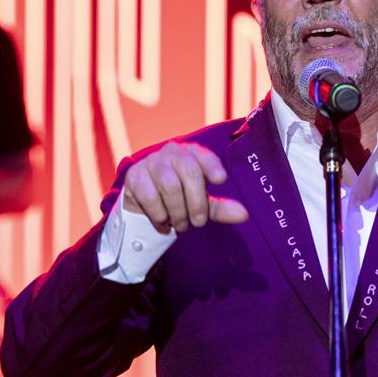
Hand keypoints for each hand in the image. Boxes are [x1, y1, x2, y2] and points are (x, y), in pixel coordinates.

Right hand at [122, 142, 247, 232]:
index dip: (212, 165)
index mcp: (191, 154)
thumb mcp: (202, 204)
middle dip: (196, 202)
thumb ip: (221, 208)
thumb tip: (244, 215)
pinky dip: (159, 213)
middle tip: (198, 223)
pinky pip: (149, 195)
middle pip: (189, 171)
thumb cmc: (180, 200)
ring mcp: (151, 162)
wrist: (144, 206)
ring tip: (180, 224)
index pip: (203, 155)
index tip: (221, 180)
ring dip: (177, 211)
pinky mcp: (134, 176)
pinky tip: (162, 220)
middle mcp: (171, 152)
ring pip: (170, 185)